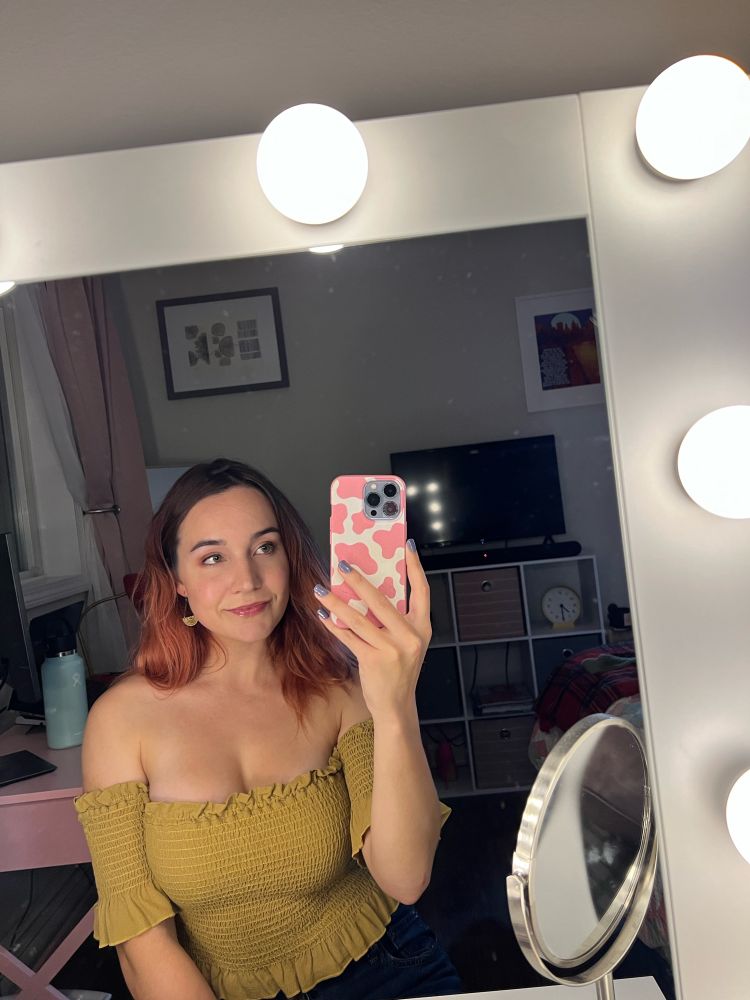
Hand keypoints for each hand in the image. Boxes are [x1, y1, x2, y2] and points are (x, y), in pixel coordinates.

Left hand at [313, 542, 430, 721]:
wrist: (396, 705)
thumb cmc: (398, 669)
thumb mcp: (406, 642)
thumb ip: (396, 619)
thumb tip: (369, 589)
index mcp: (422, 627)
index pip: (422, 590)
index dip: (415, 566)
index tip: (407, 546)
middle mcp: (410, 636)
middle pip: (382, 600)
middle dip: (360, 580)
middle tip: (344, 565)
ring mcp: (393, 649)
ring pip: (358, 618)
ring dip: (336, 602)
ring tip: (320, 589)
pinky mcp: (373, 660)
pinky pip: (349, 637)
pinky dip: (333, 625)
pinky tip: (322, 615)